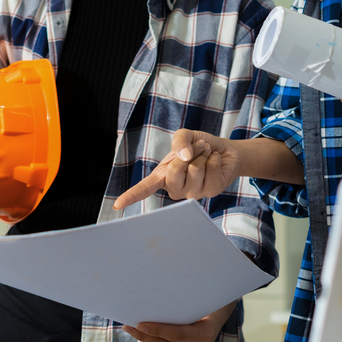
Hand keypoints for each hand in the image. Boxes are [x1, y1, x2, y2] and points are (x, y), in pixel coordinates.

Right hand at [112, 130, 241, 209]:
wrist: (224, 150)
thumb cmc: (199, 146)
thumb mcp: (185, 136)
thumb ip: (179, 141)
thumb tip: (183, 158)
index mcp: (163, 177)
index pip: (145, 188)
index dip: (131, 196)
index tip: (117, 205)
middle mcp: (175, 189)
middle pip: (174, 171)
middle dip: (187, 153)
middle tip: (196, 149)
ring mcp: (192, 193)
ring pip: (195, 169)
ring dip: (203, 154)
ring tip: (205, 155)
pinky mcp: (210, 192)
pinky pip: (210, 170)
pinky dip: (214, 158)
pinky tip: (214, 161)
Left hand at [123, 302, 236, 341]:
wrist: (219, 314)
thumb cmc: (206, 302)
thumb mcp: (197, 301)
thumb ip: (180, 307)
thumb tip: (152, 301)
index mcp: (205, 334)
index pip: (176, 334)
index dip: (156, 330)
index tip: (139, 324)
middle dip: (144, 335)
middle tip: (127, 325)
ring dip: (145, 338)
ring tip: (130, 328)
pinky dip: (153, 340)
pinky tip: (141, 333)